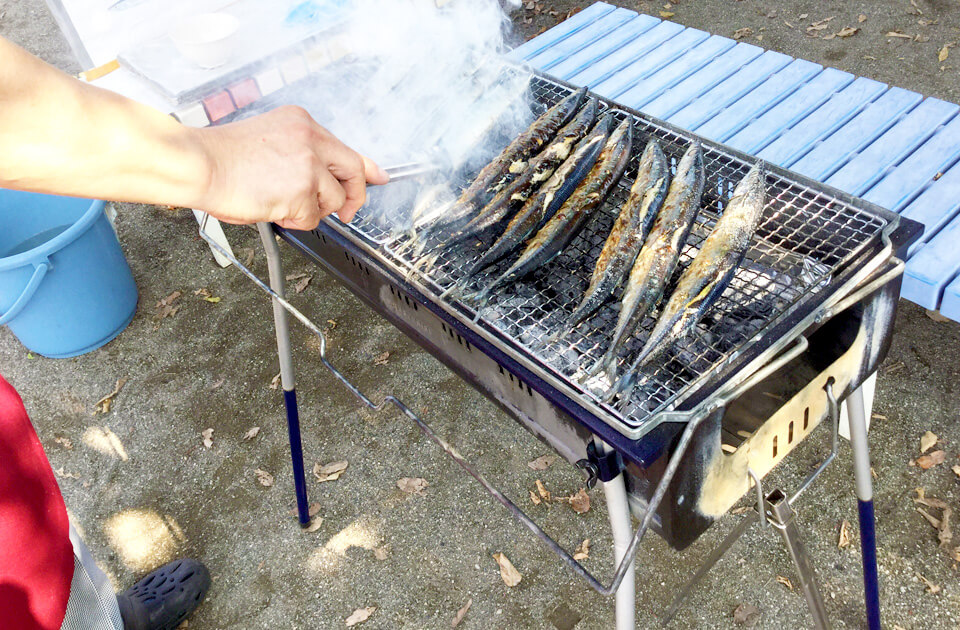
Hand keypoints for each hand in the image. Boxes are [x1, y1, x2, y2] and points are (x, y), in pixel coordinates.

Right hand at [192, 106, 388, 229]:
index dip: (366, 168)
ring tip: (280, 201)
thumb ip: (304, 154)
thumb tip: (327, 178)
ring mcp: (309, 164)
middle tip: (346, 211)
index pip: (346, 147)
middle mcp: (310, 138)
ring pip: (332, 199)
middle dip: (353, 196)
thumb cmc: (222, 157)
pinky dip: (296, 220)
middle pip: (353, 171)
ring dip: (311, 209)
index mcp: (301, 123)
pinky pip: (312, 217)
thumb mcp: (271, 142)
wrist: (199, 163)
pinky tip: (273, 208)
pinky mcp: (302, 190)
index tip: (378, 176)